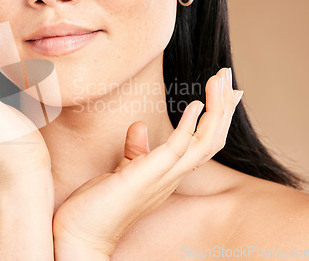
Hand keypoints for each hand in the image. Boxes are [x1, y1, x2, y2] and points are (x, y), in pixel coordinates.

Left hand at [52, 67, 242, 257]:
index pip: (204, 142)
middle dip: (223, 106)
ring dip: (216, 109)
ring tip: (220, 80)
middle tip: (227, 76)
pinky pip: (179, 148)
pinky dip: (190, 125)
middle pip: (212, 139)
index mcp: (168, 173)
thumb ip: (135, 149)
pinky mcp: (148, 176)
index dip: (217, 117)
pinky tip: (195, 104)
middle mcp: (172, 176)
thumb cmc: (100, 204)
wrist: (81, 232)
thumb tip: (139, 126)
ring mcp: (163, 177)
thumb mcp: (122, 170)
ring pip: (205, 142)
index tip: (224, 91)